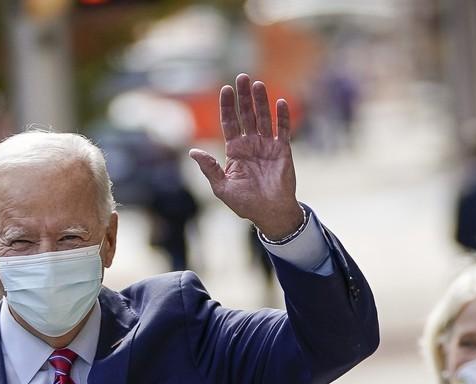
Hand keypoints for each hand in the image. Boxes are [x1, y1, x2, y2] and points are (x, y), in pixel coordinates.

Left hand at [189, 73, 304, 239]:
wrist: (269, 213)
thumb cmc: (245, 203)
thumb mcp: (222, 187)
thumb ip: (210, 168)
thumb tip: (192, 152)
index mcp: (235, 151)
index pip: (229, 123)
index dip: (227, 106)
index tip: (225, 89)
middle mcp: (250, 144)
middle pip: (246, 115)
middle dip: (243, 97)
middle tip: (242, 77)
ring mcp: (267, 146)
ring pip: (263, 118)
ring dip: (261, 101)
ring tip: (257, 84)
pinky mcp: (283, 150)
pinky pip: (282, 130)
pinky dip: (282, 116)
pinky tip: (279, 101)